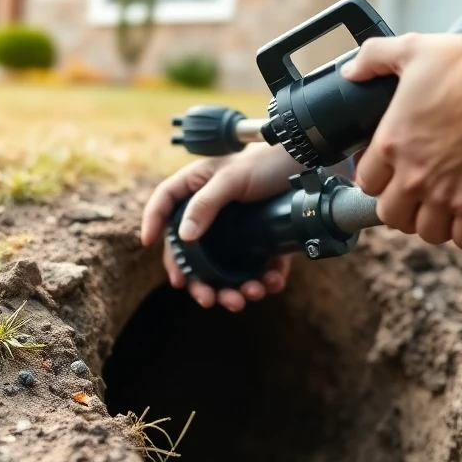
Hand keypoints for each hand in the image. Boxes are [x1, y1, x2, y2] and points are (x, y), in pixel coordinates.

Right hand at [140, 142, 303, 310]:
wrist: (314, 162)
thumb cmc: (268, 162)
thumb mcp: (233, 178)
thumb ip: (206, 203)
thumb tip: (184, 237)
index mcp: (199, 185)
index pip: (166, 202)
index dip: (153, 220)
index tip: (147, 242)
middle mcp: (215, 210)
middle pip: (193, 250)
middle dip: (199, 280)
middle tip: (207, 299)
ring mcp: (239, 228)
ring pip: (225, 266)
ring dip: (232, 288)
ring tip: (245, 297)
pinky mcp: (265, 240)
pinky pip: (258, 266)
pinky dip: (263, 279)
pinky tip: (270, 284)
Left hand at [341, 33, 461, 250]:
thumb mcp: (412, 49)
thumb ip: (374, 58)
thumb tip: (351, 71)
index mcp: (392, 141)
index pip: (366, 182)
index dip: (377, 179)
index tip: (391, 174)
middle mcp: (413, 174)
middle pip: (391, 215)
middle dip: (402, 208)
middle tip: (418, 195)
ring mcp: (445, 193)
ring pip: (427, 232)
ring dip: (435, 223)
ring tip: (447, 207)